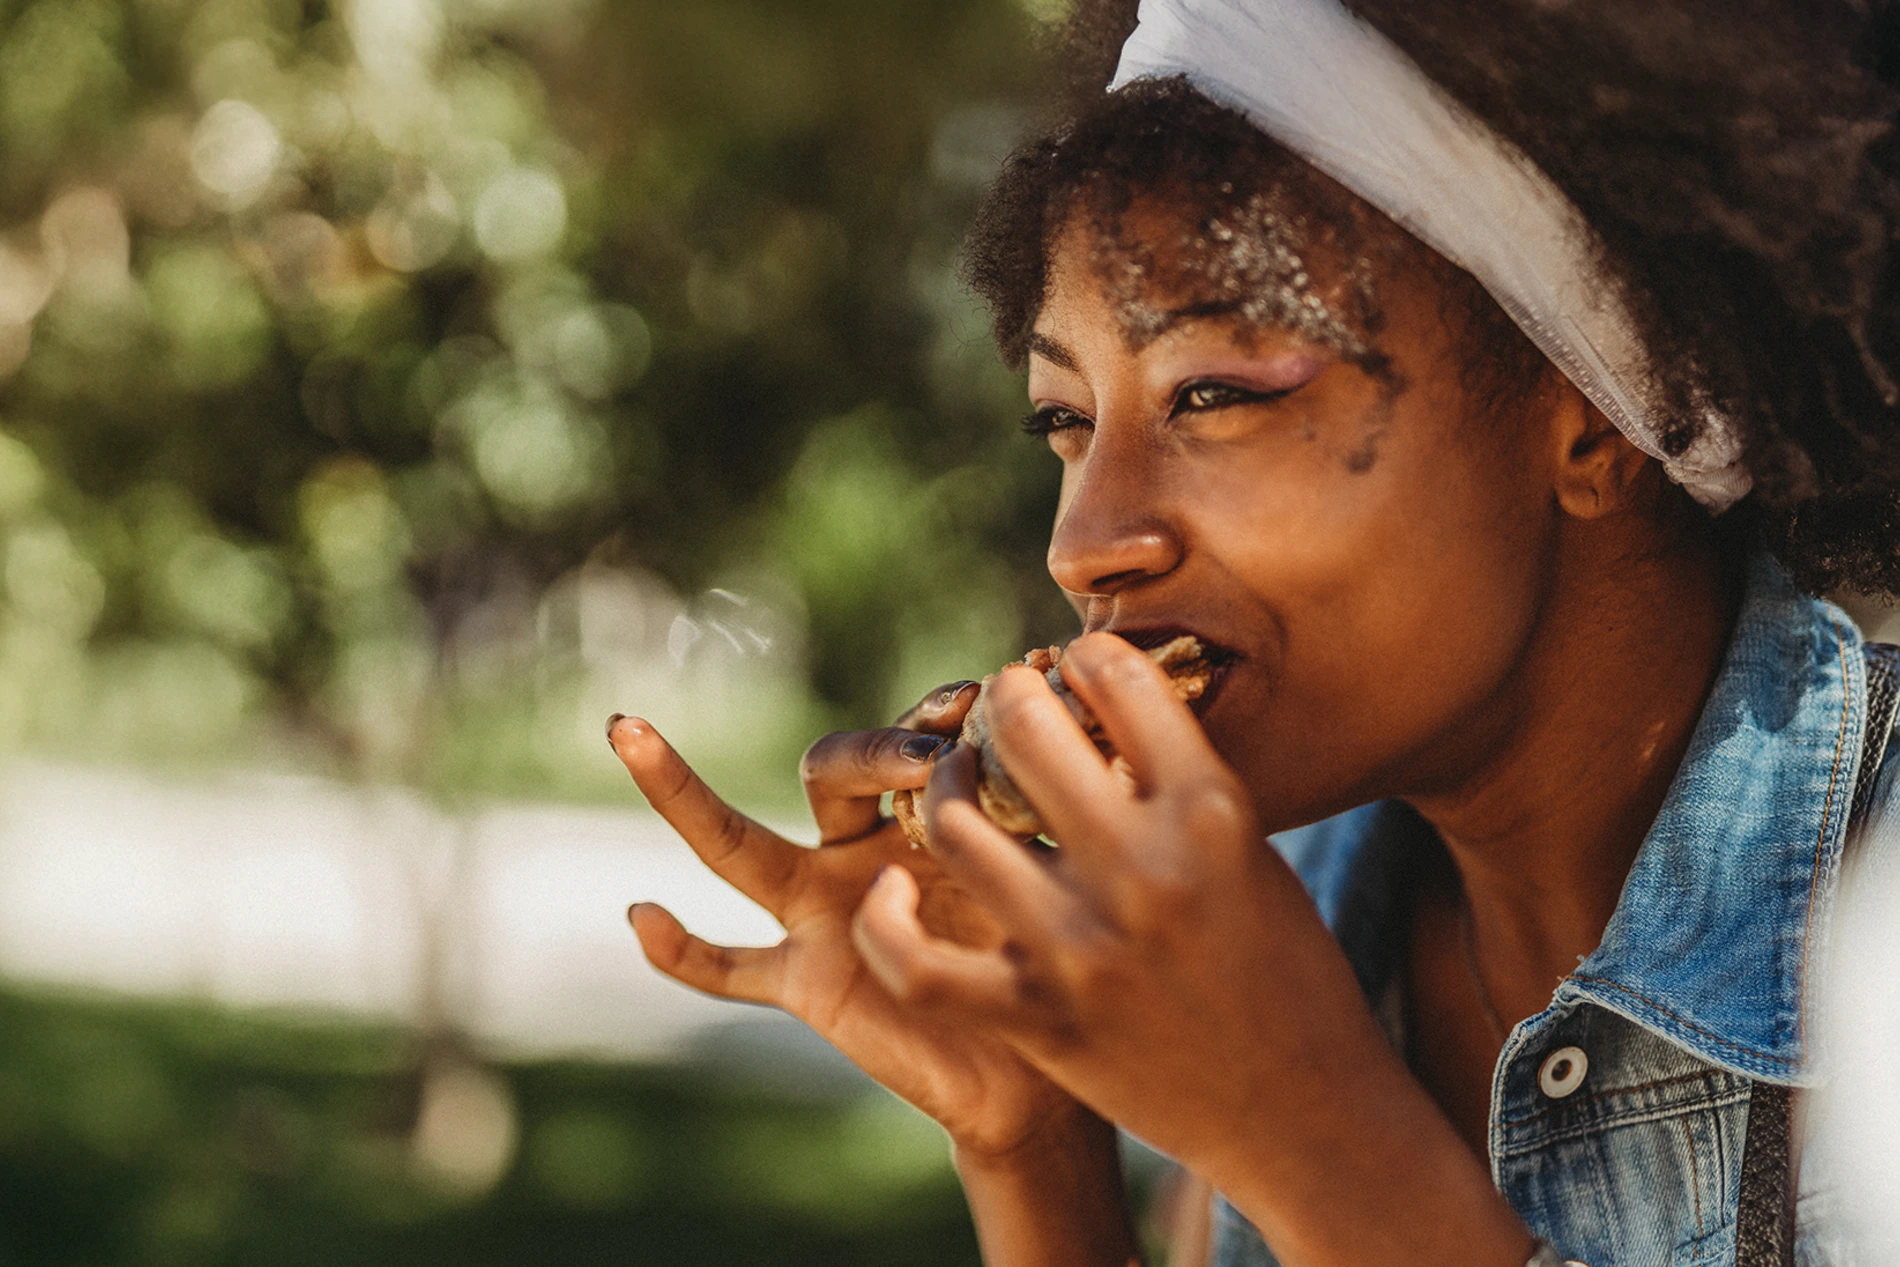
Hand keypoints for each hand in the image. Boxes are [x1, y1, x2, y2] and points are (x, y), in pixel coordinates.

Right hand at [611, 683, 1083, 1158]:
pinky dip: (683, 951)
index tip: (978, 703)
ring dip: (679, 792)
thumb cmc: (1061, 961)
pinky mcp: (804, 979)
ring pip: (737, 845)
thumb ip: (1053, 813)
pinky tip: (643, 917)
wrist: (1039, 1072)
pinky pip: (728, 967)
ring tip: (630, 730)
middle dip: (875, 750)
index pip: (905, 739)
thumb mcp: (1059, 876)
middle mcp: (859, 847)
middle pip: (828, 769)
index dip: (928, 718)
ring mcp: (819, 911)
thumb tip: (1091, 725)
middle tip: (932, 756)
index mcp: (923, 811)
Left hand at [851, 633, 1529, 1265]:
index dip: (1085, 657)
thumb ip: (1177, 784)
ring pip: (956, 825)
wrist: (1305, 1113)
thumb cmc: (1286, 971)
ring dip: (946, 789)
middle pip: (1026, 730)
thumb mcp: (1252, 854)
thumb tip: (1098, 709)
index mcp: (1209, 813)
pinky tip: (891, 893)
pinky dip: (887, 924)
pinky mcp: (1037, 1019)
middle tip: (1005, 706)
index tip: (1074, 665)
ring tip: (955, 783)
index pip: (1118, 679)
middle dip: (1007, 700)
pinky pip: (918, 965)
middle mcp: (1143, 868)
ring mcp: (1081, 947)